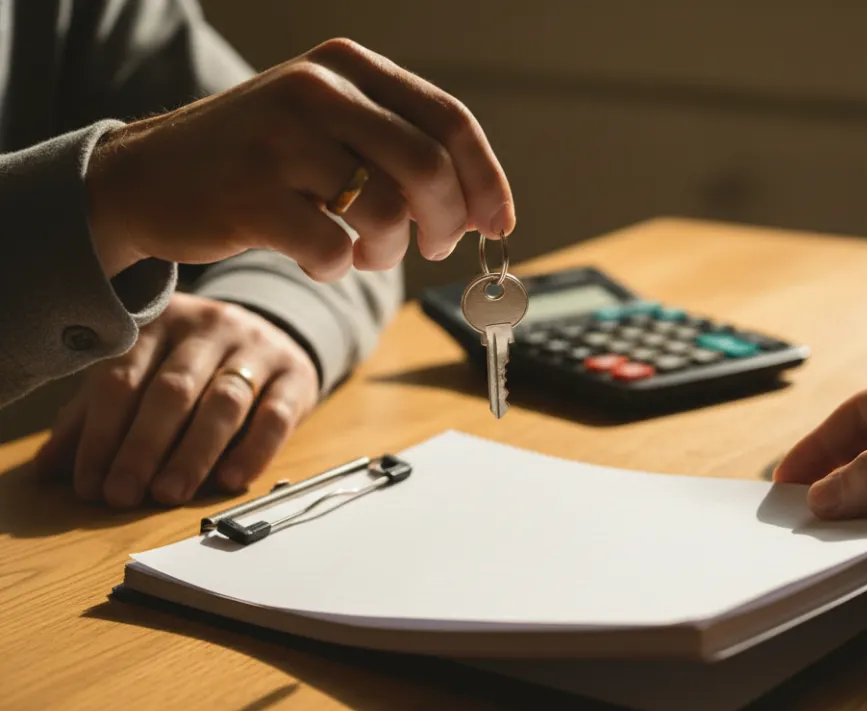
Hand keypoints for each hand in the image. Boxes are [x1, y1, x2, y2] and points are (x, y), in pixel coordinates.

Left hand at [35, 294, 318, 507]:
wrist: (271, 340)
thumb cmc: (194, 368)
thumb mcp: (141, 378)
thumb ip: (96, 417)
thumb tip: (51, 468)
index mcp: (159, 322)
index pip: (122, 378)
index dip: (102, 434)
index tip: (90, 484)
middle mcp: (209, 326)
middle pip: (172, 390)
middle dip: (143, 447)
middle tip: (124, 494)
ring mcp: (257, 347)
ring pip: (224, 401)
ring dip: (194, 453)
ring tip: (169, 493)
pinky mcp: (296, 374)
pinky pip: (276, 414)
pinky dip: (253, 451)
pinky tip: (230, 480)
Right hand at [86, 38, 514, 280]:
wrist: (149, 177)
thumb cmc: (261, 160)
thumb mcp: (328, 126)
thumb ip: (401, 149)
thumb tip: (482, 209)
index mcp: (346, 67)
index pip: (449, 120)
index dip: (486, 179)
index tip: (498, 224)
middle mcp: (315, 90)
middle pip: (427, 166)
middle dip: (447, 221)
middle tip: (437, 248)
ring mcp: (279, 140)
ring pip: (384, 211)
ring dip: (389, 252)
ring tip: (366, 253)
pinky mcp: (250, 195)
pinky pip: (331, 250)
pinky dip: (336, 269)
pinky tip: (319, 258)